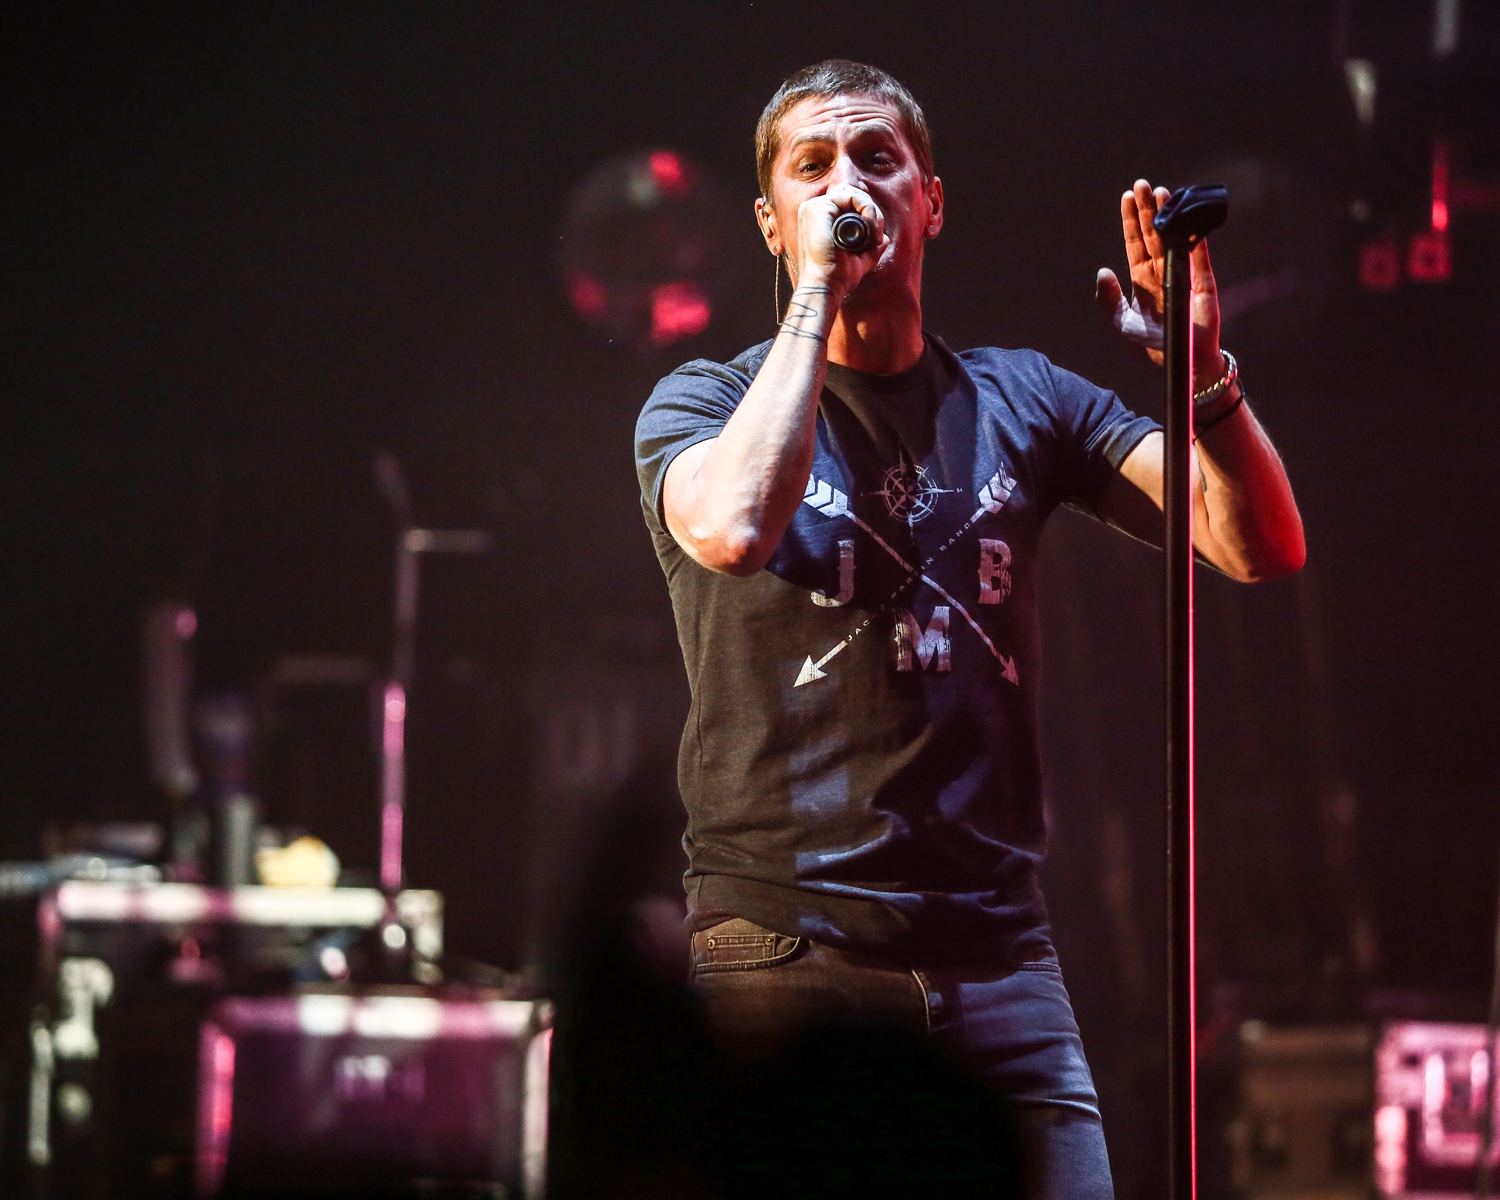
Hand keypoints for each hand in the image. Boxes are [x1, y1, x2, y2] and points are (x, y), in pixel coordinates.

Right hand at [793, 183, 887, 299]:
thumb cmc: (838, 278)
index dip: (866, 213)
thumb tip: (885, 239)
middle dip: (870, 210)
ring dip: (871, 209)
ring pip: (852, 193)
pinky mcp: (818, 208)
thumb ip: (871, 249)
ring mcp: (814, 208)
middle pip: (850, 194)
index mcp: (820, 220)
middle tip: (878, 235)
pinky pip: (850, 196)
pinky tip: (871, 225)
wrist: (826, 286)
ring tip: (875, 233)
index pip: (847, 203)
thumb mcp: (859, 260)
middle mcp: (814, 211)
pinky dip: (866, 208)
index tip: (877, 237)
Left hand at [1095, 179, 1224, 387]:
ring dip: (1168, 216)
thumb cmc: (1152, 345)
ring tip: (1162, 192)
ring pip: (1173, 238)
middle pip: (1153, 234)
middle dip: (1147, 209)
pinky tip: (1187, 217)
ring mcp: (1183, 273)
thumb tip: (1102, 272)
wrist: (1181, 364)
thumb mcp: (1122, 324)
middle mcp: (1162, 271)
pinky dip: (1193, 236)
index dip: (1131, 221)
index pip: (1135, 243)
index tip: (1127, 197)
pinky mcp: (1202, 280)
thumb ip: (1109, 300)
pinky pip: (1198, 254)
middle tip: (1142, 184)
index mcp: (1142, 279)